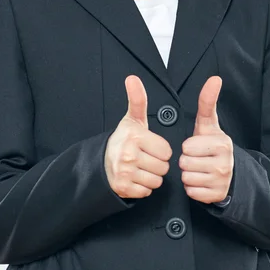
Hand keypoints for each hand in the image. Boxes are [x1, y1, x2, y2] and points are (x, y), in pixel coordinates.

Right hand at [104, 75, 172, 198]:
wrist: (102, 161)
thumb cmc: (124, 139)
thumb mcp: (132, 119)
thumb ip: (138, 99)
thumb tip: (132, 78)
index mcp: (135, 136)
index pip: (167, 151)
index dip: (161, 150)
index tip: (150, 146)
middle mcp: (129, 155)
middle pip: (163, 167)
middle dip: (157, 164)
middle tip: (145, 158)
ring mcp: (125, 172)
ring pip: (157, 181)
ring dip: (152, 177)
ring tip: (141, 167)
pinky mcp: (123, 188)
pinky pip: (147, 192)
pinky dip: (143, 187)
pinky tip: (136, 177)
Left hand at [179, 76, 233, 203]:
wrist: (230, 173)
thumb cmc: (212, 145)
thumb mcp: (209, 124)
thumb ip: (208, 101)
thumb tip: (215, 78)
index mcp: (222, 143)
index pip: (187, 146)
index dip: (188, 147)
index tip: (197, 147)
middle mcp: (224, 162)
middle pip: (185, 163)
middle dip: (186, 161)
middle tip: (197, 159)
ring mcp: (222, 181)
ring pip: (187, 178)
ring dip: (188, 175)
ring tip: (199, 170)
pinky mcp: (216, 196)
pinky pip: (191, 192)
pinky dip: (192, 189)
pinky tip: (201, 182)